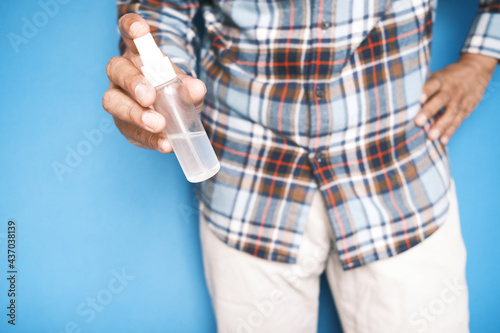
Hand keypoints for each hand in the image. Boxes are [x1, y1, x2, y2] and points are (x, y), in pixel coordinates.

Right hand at [102, 13, 205, 152]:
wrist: (175, 120)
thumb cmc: (177, 94)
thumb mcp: (188, 90)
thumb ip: (192, 88)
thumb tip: (196, 88)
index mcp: (139, 56)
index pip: (130, 36)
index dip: (131, 28)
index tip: (138, 29)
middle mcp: (123, 74)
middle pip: (116, 69)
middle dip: (133, 83)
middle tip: (150, 97)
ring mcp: (118, 99)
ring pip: (113, 101)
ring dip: (135, 114)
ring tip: (158, 125)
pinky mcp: (123, 125)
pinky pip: (130, 131)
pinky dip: (149, 138)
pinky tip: (164, 143)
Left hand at [414, 53, 496, 144]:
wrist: (476, 70)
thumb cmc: (447, 77)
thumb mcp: (437, 75)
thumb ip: (424, 87)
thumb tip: (402, 100)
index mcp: (441, 80)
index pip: (433, 84)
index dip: (427, 91)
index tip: (419, 99)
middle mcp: (450, 90)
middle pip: (440, 100)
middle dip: (429, 111)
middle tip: (418, 122)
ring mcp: (459, 100)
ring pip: (451, 113)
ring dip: (441, 126)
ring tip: (431, 136)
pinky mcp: (466, 109)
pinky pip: (458, 121)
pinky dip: (450, 131)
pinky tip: (443, 140)